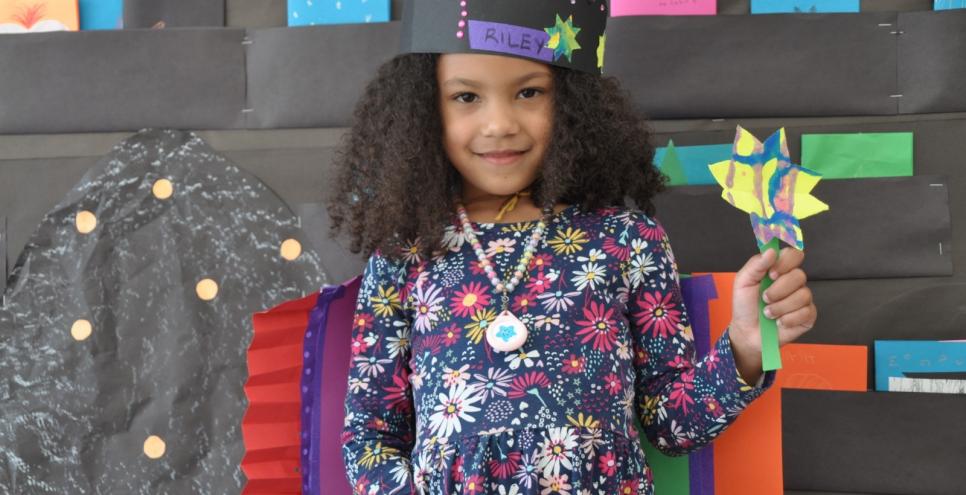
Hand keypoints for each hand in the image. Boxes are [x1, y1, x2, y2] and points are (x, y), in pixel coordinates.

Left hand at [728, 247, 817, 381]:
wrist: (747, 332)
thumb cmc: (745, 305)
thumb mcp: (743, 282)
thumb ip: (756, 265)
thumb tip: (771, 251)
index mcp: (779, 269)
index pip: (794, 255)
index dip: (785, 262)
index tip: (770, 274)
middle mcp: (794, 282)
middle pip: (800, 276)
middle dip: (778, 290)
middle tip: (764, 298)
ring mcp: (803, 299)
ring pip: (803, 295)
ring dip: (781, 306)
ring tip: (768, 313)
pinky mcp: (808, 316)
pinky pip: (807, 312)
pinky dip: (789, 318)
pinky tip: (779, 322)